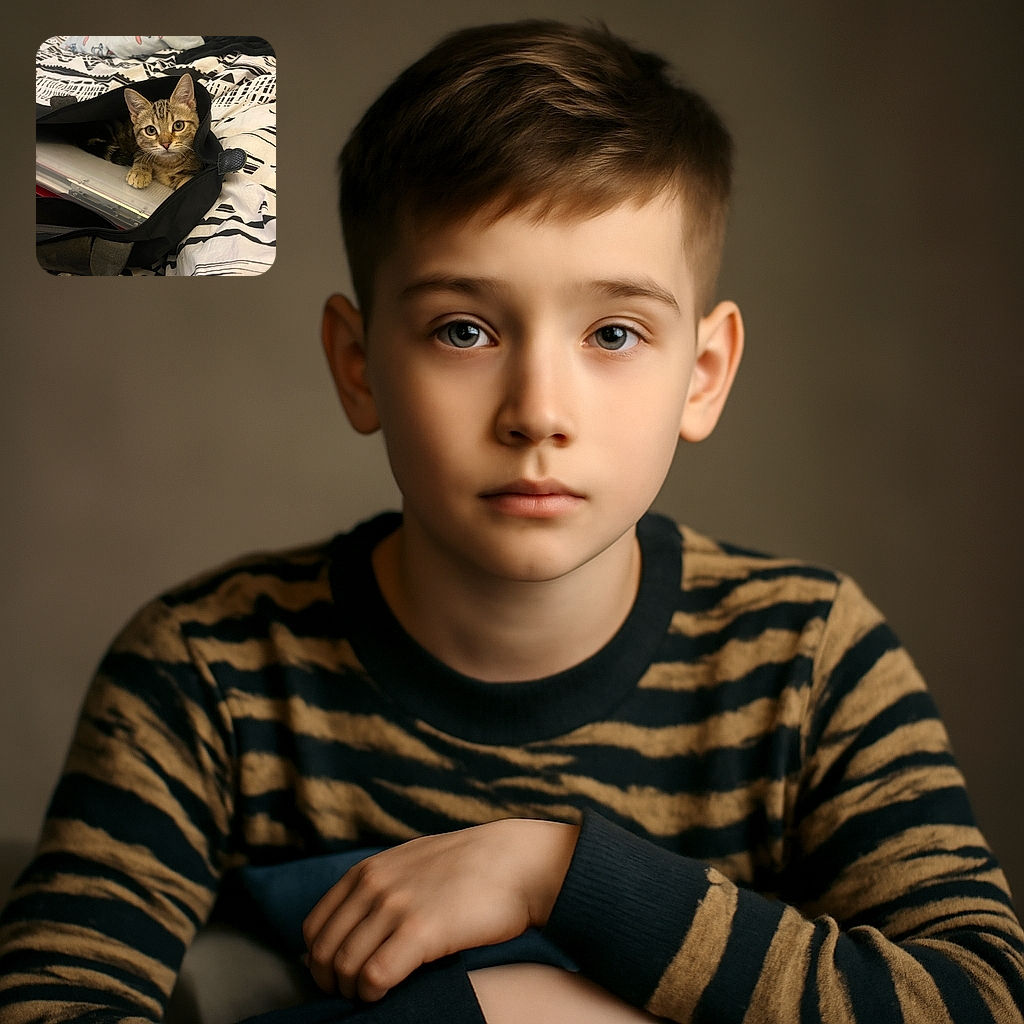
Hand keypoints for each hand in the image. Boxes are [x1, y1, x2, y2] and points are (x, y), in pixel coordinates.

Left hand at [302, 818, 578, 1000]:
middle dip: (332, 983)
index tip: (341, 978)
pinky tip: (389, 993)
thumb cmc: (470, 869)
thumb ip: (379, 887)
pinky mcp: (420, 930)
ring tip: (375, 995)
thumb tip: (349, 927)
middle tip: (355, 995)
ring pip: (344, 967)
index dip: (319, 961)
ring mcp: (395, 906)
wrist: (517, 862)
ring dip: (353, 992)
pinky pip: (374, 976)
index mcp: (368, 871)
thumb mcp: (412, 864)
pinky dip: (373, 993)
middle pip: (323, 952)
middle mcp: (374, 885)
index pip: (314, 927)